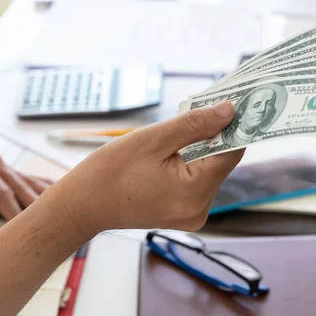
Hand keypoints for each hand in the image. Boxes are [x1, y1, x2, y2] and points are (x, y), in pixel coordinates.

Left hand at [0, 135, 52, 223]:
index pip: (0, 192)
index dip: (12, 210)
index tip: (21, 226)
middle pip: (21, 187)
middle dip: (35, 206)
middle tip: (48, 223)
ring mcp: (4, 165)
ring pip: (29, 181)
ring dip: (44, 196)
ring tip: (60, 210)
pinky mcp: (7, 169)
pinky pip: (29, 178)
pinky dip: (44, 185)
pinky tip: (60, 191)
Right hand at [40, 100, 242, 237]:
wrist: (83, 205)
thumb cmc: (111, 172)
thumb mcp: (153, 139)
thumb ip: (195, 124)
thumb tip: (229, 110)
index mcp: (195, 193)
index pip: (231, 152)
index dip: (232, 125)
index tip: (231, 102)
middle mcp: (200, 209)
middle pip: (221, 161)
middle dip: (213, 134)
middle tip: (199, 109)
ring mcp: (193, 214)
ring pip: (210, 170)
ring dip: (200, 148)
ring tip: (176, 134)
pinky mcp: (184, 213)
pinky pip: (198, 181)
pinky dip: (191, 162)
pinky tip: (172, 152)